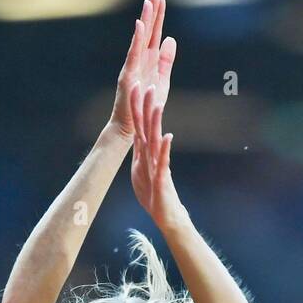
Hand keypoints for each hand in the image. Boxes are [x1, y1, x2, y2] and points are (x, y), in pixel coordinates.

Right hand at [109, 0, 175, 140]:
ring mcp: (132, 66)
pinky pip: (133, 55)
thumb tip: (171, 39)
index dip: (159, 16)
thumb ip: (166, 60)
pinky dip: (137, 40)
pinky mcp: (128, 76)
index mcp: (149, 60)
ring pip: (140, 39)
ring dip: (145, 21)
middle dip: (152, 12)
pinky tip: (140, 25)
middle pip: (148, 32)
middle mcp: (140, 60)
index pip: (155, 33)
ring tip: (149, 3)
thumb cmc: (145, 105)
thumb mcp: (162, 80)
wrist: (130, 127)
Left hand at [130, 83, 185, 229]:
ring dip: (156, 123)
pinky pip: (164, 162)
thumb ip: (139, 155)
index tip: (134, 88)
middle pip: (148, 128)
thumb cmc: (154, 197)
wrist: (167, 217)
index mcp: (145, 154)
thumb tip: (137, 139)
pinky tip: (168, 137)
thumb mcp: (140, 173)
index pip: (139, 126)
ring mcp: (158, 166)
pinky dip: (165, 149)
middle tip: (149, 85)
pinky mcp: (162, 179)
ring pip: (156, 140)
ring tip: (158, 104)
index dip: (135, 108)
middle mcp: (152, 156)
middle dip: (147, 107)